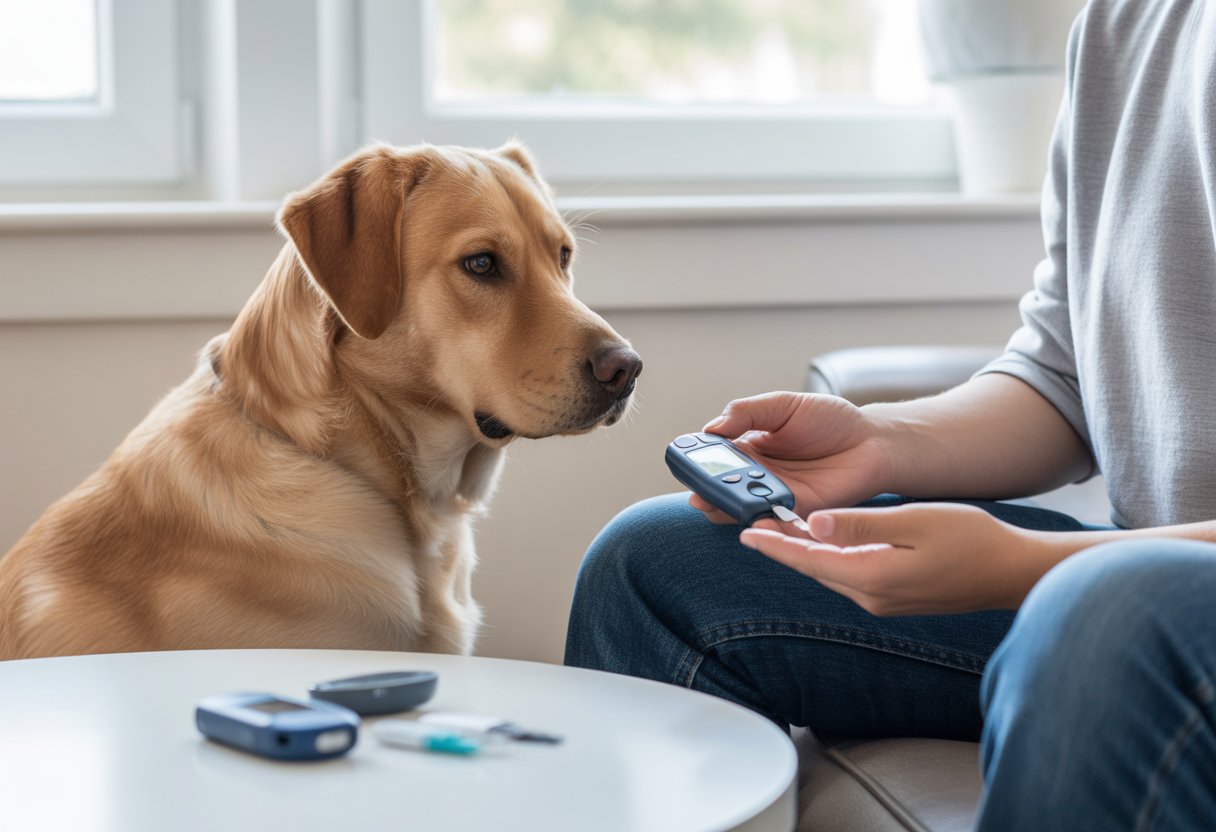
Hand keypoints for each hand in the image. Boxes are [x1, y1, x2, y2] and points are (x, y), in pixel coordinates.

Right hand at [690, 392, 888, 522]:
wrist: (872, 440)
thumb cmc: (831, 420)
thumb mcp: (783, 404)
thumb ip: (747, 412)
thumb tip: (712, 428)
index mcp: (749, 446)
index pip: (714, 456)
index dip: (696, 459)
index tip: (685, 458)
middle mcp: (757, 474)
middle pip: (721, 486)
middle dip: (705, 489)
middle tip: (697, 489)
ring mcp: (774, 495)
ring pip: (739, 507)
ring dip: (725, 506)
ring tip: (715, 501)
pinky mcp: (796, 512)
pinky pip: (771, 520)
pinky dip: (758, 521)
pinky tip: (748, 516)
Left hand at [739, 503, 1050, 614]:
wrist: (1011, 572)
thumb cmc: (971, 540)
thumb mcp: (914, 520)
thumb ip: (862, 522)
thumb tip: (815, 522)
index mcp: (872, 576)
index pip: (809, 560)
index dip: (775, 546)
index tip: (745, 533)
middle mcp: (871, 596)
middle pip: (815, 568)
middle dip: (783, 548)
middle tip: (753, 524)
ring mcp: (883, 601)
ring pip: (831, 572)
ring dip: (805, 552)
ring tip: (778, 529)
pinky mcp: (894, 598)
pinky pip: (850, 575)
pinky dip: (830, 557)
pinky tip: (823, 541)